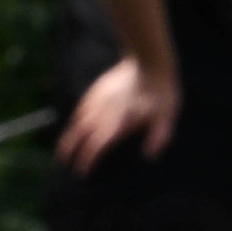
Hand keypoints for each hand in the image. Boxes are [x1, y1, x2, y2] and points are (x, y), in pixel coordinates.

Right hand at [57, 56, 177, 168]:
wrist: (148, 59)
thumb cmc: (161, 90)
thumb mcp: (167, 115)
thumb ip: (159, 137)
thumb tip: (150, 157)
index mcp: (117, 121)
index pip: (96, 145)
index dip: (87, 159)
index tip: (82, 171)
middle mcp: (102, 112)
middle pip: (80, 135)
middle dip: (71, 151)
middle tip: (64, 163)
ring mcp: (97, 99)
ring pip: (76, 121)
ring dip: (69, 136)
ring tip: (64, 150)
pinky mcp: (96, 90)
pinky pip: (80, 109)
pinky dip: (74, 120)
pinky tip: (75, 125)